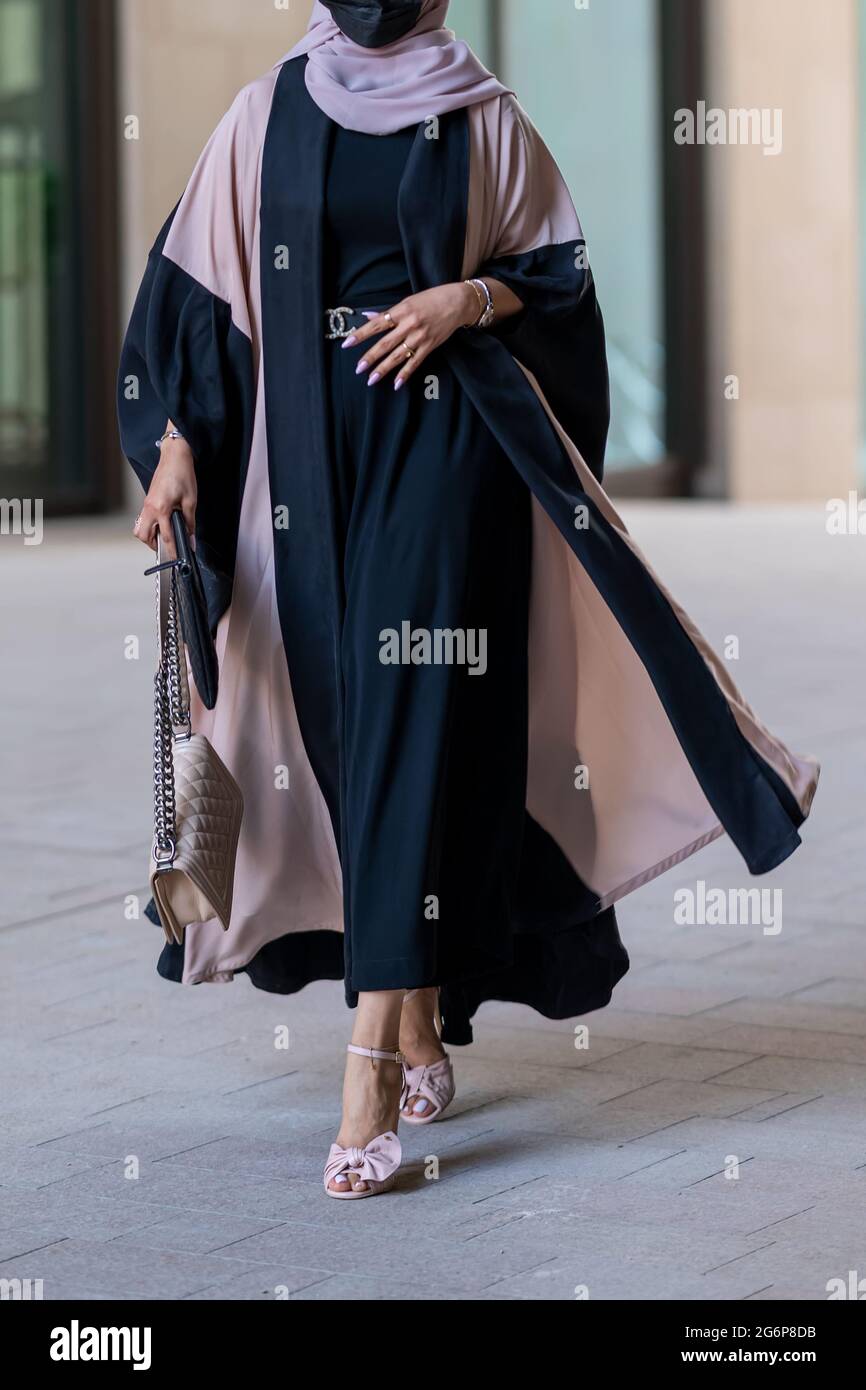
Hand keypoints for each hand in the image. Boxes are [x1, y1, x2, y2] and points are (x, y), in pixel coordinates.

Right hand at [133, 438, 196, 552]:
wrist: (174, 457)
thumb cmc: (182, 475)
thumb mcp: (191, 501)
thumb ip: (190, 523)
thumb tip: (190, 538)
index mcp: (161, 509)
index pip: (166, 537)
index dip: (172, 550)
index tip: (177, 557)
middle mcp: (149, 508)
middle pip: (143, 536)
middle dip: (153, 545)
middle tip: (167, 547)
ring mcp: (146, 504)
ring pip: (139, 528)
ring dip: (149, 536)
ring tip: (163, 537)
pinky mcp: (147, 500)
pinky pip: (143, 519)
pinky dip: (149, 526)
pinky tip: (162, 525)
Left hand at [342, 282, 478, 389]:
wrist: (457, 303)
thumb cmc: (431, 299)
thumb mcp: (408, 301)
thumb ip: (388, 312)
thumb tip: (367, 316)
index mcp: (401, 311)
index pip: (376, 324)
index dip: (361, 334)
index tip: (348, 343)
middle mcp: (409, 324)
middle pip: (385, 343)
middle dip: (370, 357)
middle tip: (358, 369)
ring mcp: (420, 337)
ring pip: (398, 356)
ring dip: (384, 369)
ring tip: (371, 380)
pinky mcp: (430, 346)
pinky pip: (415, 362)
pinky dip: (405, 374)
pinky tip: (396, 384)